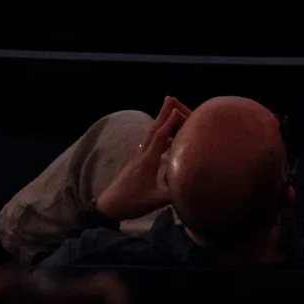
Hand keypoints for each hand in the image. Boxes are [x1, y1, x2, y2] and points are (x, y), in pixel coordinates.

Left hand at [93, 95, 189, 219]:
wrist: (110, 206)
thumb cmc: (132, 202)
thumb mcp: (156, 200)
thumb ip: (174, 191)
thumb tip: (193, 184)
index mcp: (147, 161)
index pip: (159, 137)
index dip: (169, 123)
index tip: (177, 109)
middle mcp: (141, 155)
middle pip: (153, 130)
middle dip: (163, 113)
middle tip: (170, 98)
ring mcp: (138, 158)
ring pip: (151, 136)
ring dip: (161, 123)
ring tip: (171, 113)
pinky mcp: (137, 163)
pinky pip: (150, 145)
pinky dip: (159, 137)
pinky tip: (167, 140)